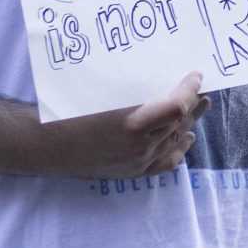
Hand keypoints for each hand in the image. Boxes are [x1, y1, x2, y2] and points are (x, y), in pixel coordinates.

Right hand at [42, 72, 204, 179]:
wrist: (45, 145)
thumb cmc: (68, 112)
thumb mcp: (101, 93)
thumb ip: (133, 89)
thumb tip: (159, 74)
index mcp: (132, 124)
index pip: (177, 106)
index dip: (190, 89)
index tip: (195, 75)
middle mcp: (139, 147)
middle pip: (180, 122)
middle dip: (194, 103)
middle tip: (202, 87)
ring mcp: (137, 162)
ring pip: (175, 140)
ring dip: (190, 122)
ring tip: (203, 106)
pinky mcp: (132, 173)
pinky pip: (165, 162)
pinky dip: (178, 148)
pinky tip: (186, 138)